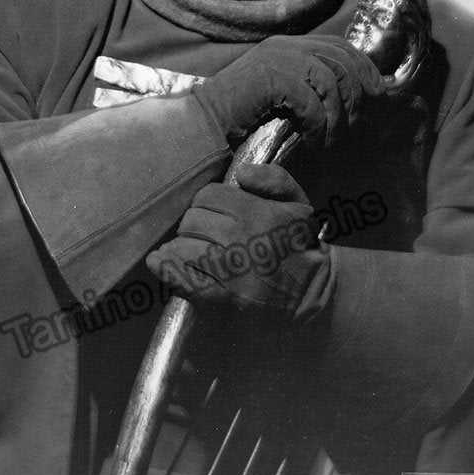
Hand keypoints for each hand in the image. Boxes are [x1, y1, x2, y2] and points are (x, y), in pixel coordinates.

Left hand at [146, 163, 328, 317]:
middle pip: (192, 220)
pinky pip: (185, 279)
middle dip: (193, 225)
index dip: (207, 204)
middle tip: (202, 235)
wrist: (314, 294)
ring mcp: (232, 272)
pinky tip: (159, 262)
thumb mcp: (299, 203)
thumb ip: (274, 179)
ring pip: (183, 247)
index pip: (208, 196)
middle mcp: (243, 240)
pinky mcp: (225, 301)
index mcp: (260, 213)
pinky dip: (167, 269)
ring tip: (187, 250)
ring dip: (180, 247)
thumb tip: (241, 173)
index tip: (214, 215)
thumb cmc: (301, 244)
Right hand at [192, 34, 383, 145]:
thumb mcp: (280, 94)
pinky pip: (311, 101)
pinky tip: (315, 142)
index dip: (364, 66)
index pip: (338, 45)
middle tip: (360, 124)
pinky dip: (318, 125)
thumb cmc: (241, 117)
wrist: (204, 124)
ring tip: (332, 140)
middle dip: (358, 93)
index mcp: (288, 45)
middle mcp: (284, 45)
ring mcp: (277, 59)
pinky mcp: (271, 78)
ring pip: (331, 82)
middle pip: (341, 61)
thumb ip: (306, 85)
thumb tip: (349, 96)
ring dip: (338, 116)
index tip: (378, 92)